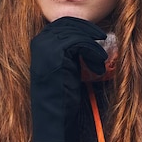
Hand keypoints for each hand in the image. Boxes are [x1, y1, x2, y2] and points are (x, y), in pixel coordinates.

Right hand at [30, 17, 107, 141]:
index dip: (81, 27)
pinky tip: (98, 67)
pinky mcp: (56, 55)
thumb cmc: (61, 95)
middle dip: (89, 32)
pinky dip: (93, 53)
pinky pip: (81, 43)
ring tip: (101, 59)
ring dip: (93, 44)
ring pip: (77, 32)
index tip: (96, 35)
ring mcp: (46, 47)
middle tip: (102, 40)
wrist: (53, 117)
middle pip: (70, 24)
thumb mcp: (65, 67)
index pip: (63, 23)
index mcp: (39, 43)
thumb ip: (69, 50)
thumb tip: (86, 35)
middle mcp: (40, 42)